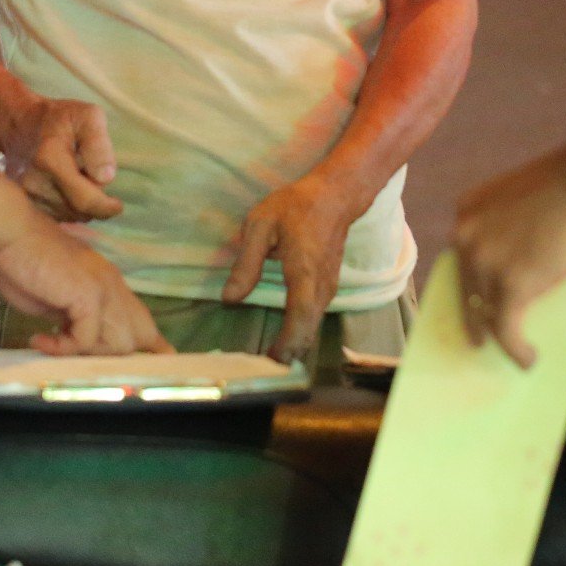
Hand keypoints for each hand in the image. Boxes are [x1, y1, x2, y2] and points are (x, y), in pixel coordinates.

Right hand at [0, 86, 122, 222]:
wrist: (19, 125)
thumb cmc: (59, 119)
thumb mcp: (88, 116)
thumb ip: (99, 144)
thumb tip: (106, 178)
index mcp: (50, 159)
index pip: (84, 200)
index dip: (105, 208)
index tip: (118, 206)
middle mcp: (34, 182)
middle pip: (78, 211)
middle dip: (93, 201)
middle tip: (92, 176)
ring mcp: (26, 195)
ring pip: (68, 216)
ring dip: (81, 205)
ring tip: (77, 179)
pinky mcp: (23, 203)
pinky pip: (56, 217)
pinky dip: (68, 209)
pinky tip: (67, 190)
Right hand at [0, 219, 169, 355]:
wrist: (10, 232)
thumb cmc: (23, 261)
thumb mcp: (55, 299)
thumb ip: (74, 317)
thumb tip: (80, 340)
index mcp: (109, 283)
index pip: (142, 318)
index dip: (154, 342)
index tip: (165, 357)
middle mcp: (114, 286)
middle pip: (136, 336)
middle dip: (108, 355)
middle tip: (67, 352)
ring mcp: (104, 289)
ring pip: (118, 344)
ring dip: (84, 353)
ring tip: (52, 343)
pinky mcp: (88, 296)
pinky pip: (85, 340)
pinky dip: (61, 347)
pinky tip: (39, 339)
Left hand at [221, 173, 367, 364]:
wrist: (335, 196)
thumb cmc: (296, 206)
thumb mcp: (260, 225)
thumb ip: (245, 264)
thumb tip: (229, 300)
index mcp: (304, 272)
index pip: (300, 317)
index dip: (287, 343)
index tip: (269, 362)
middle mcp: (321, 286)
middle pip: (308, 330)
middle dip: (287, 353)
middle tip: (259, 369)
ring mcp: (328, 287)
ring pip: (312, 326)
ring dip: (293, 344)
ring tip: (267, 358)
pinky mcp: (327, 287)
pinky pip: (313, 318)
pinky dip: (299, 332)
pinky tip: (282, 339)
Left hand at [453, 157, 565, 368]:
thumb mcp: (530, 203)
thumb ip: (516, 233)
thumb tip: (527, 276)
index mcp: (469, 208)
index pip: (461, 255)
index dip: (468, 282)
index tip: (472, 302)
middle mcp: (466, 234)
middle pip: (465, 287)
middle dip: (472, 315)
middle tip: (478, 338)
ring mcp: (485, 261)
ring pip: (485, 313)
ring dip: (500, 338)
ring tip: (515, 352)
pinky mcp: (510, 285)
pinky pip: (506, 328)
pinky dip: (516, 349)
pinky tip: (528, 359)